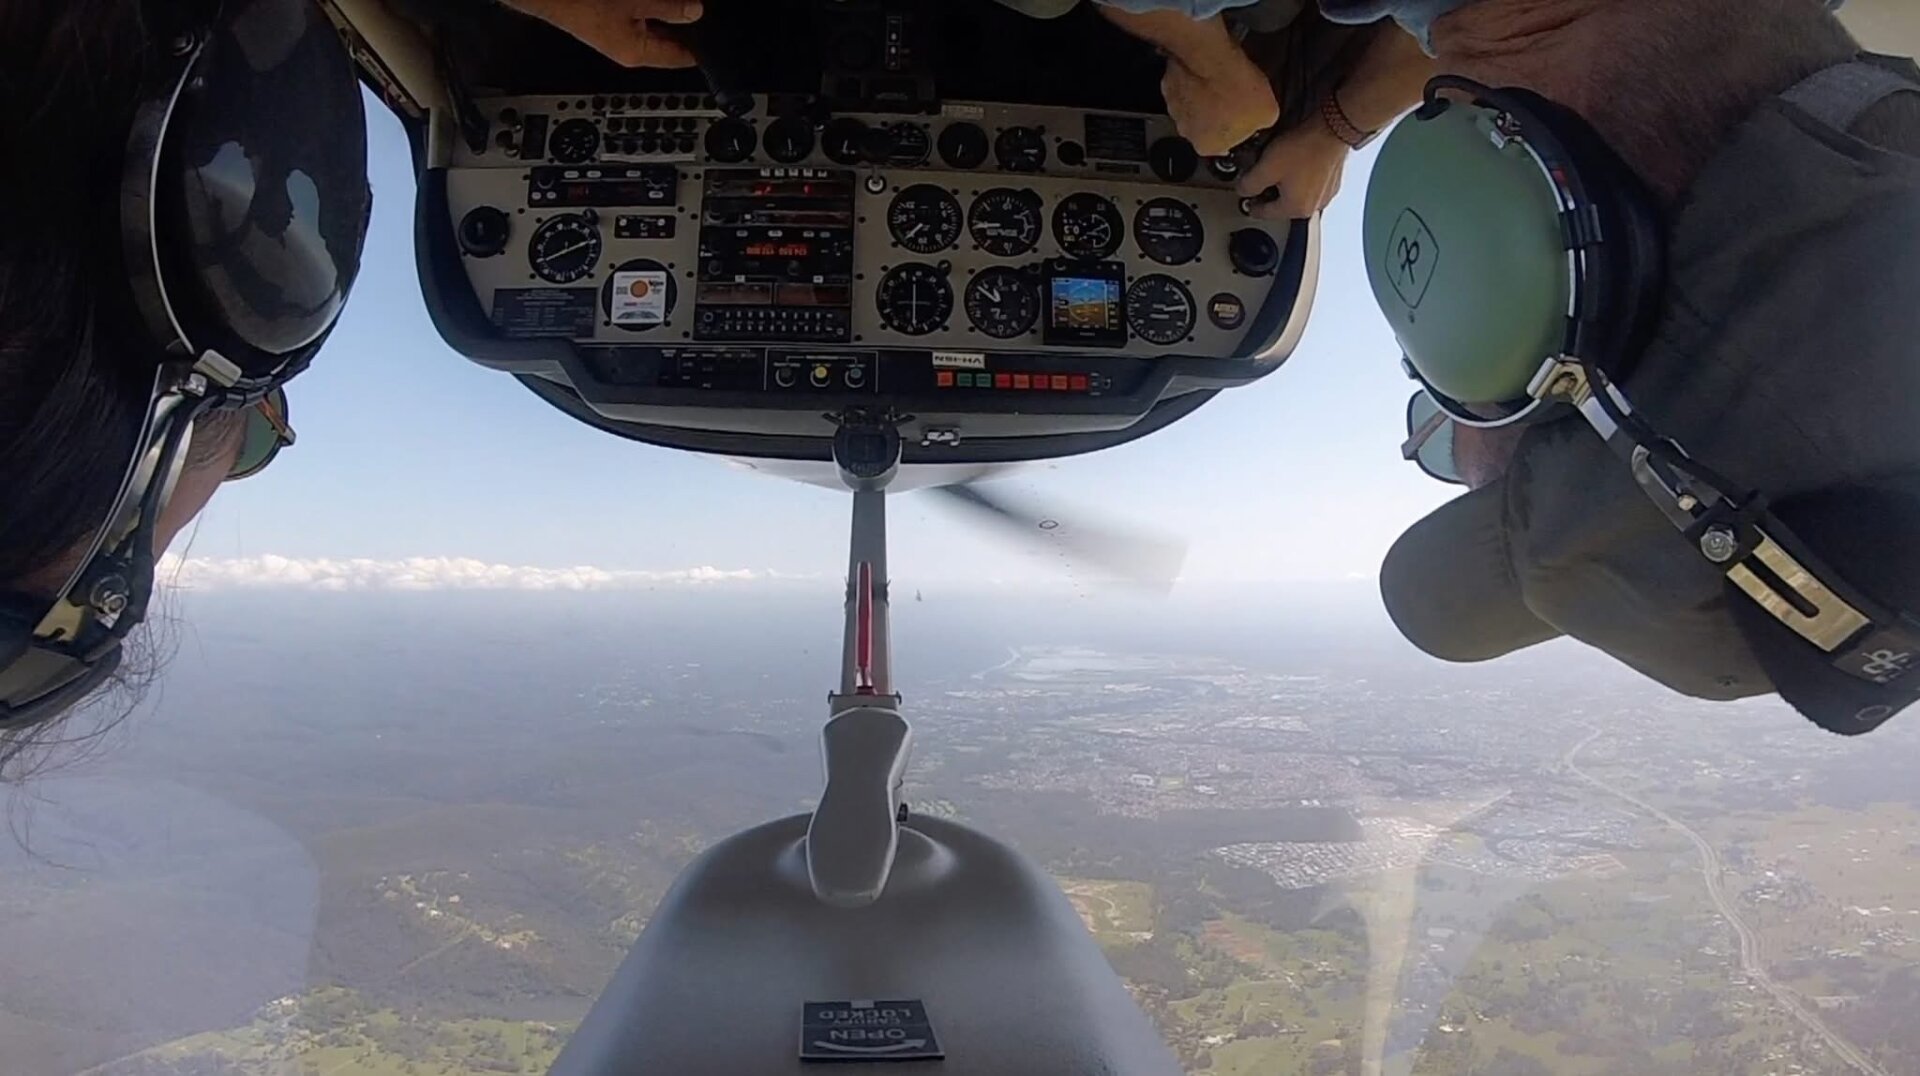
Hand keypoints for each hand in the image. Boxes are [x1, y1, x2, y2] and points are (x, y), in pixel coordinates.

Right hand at [508, 0, 703, 68]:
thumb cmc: (580, 3)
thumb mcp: (634, 2)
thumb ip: (668, 8)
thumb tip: (695, 12)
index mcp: (638, 53)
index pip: (681, 58)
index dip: (702, 48)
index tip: (718, 40)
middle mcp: (629, 48)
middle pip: (669, 41)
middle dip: (686, 24)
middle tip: (702, 10)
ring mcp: (618, 33)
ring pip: (654, 24)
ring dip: (666, 11)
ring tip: (684, 2)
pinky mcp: (609, 17)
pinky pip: (638, 14)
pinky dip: (648, 6)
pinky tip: (653, 0)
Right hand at [1161, 54, 1278, 157]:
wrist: (1214, 58)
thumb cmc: (1236, 87)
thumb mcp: (1268, 113)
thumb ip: (1262, 124)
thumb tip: (1263, 120)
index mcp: (1209, 146)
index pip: (1226, 146)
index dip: (1238, 132)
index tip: (1246, 120)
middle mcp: (1187, 132)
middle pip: (1206, 129)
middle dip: (1218, 117)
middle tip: (1235, 99)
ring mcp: (1174, 109)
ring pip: (1193, 109)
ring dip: (1204, 101)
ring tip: (1223, 83)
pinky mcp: (1168, 87)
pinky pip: (1182, 89)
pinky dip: (1193, 84)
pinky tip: (1209, 73)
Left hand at [1236, 121, 1349, 220]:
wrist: (1333, 129)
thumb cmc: (1305, 148)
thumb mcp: (1267, 167)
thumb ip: (1249, 184)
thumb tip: (1242, 189)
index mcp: (1296, 208)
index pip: (1265, 214)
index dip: (1251, 205)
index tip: (1247, 201)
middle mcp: (1313, 206)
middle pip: (1282, 205)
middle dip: (1269, 193)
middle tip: (1261, 178)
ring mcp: (1325, 193)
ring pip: (1297, 194)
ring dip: (1286, 185)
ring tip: (1279, 166)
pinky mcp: (1332, 180)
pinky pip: (1310, 184)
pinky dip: (1301, 177)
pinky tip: (1297, 161)